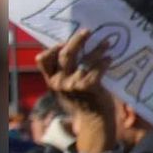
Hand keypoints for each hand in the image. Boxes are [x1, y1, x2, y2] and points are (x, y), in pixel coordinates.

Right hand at [36, 29, 116, 152]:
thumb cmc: (83, 101)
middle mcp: (59, 82)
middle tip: (88, 31)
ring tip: (107, 43)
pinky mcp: (88, 87)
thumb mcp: (67, 88)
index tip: (65, 41)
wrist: (95, 121)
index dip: (53, 48)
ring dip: (97, 49)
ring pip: (84, 59)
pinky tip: (110, 58)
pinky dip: (104, 61)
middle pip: (65, 54)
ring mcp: (73, 85)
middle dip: (77, 40)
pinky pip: (97, 68)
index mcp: (51, 81)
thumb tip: (73, 46)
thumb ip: (65, 73)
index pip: (42, 60)